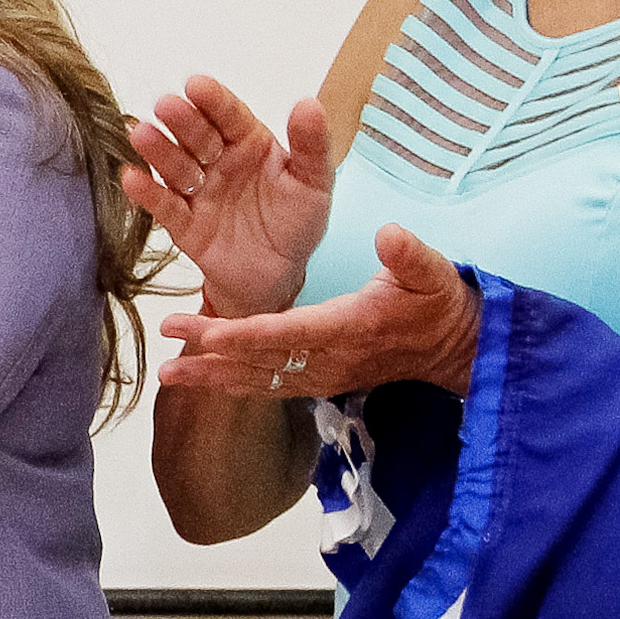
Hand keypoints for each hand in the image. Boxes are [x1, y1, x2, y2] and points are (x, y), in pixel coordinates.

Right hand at [120, 74, 334, 317]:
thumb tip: (308, 104)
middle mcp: (218, 161)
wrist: (277, 276)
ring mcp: (198, 191)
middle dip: (182, 121)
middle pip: (197, 136)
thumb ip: (311, 145)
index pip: (229, 116)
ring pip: (175, 166)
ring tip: (141, 135)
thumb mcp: (314, 183)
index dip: (213, 100)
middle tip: (166, 106)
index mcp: (249, 144)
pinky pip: (163, 206)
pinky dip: (146, 192)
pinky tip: (131, 177)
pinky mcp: (183, 223)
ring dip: (158, 150)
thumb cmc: (296, 223)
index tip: (196, 85)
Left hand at [156, 223, 482, 399]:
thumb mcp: (433, 272)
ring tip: (169, 375)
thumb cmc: (437, 303)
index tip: (204, 333)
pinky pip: (271, 386)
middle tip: (167, 357)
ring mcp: (324, 375)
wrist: (452, 348)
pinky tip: (203, 381)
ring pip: (260, 380)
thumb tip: (389, 232)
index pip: (287, 333)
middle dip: (212, 358)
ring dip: (214, 378)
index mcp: (349, 327)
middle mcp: (330, 358)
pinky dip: (235, 384)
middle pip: (261, 360)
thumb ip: (409, 254)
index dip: (243, 335)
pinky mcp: (321, 380)